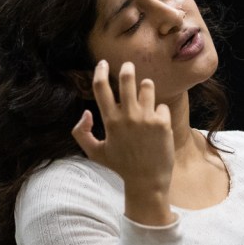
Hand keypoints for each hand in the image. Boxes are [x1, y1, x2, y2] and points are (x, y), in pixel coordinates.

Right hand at [72, 61, 174, 222]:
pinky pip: (161, 106)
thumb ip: (81, 133)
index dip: (100, 71)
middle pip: (126, 79)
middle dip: (127, 69)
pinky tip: (157, 123)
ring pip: (147, 87)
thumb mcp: (95, 152)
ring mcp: (146, 118)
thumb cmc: (121, 166)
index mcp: (110, 121)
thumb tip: (85, 112)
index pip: (101, 88)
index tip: (103, 64)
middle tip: (128, 66)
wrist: (147, 180)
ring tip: (144, 93)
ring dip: (145, 87)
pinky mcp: (163, 123)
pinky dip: (159, 111)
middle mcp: (128, 116)